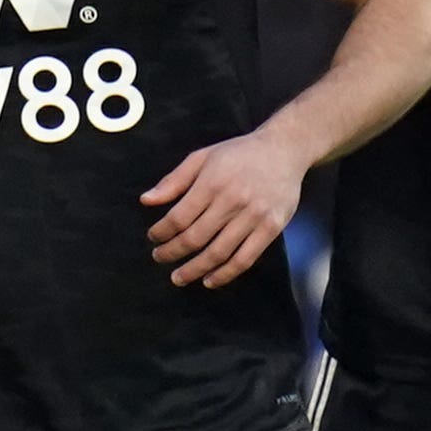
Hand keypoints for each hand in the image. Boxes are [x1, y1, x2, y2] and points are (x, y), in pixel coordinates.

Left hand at [142, 127, 307, 287]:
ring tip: (179, 277)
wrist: (284, 150)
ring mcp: (254, 216)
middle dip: (172, 252)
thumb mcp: (202, 157)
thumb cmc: (238, 154)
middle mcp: (233, 201)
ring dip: (194, 269)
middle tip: (159, 257)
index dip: (162, 232)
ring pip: (218, 253)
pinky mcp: (271, 228)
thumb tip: (145, 200)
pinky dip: (225, 274)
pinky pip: (245, 259)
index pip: (179, 217)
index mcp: (212, 182)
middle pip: (195, 238)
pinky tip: (209, 280)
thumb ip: (174, 180)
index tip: (153, 237)